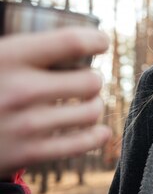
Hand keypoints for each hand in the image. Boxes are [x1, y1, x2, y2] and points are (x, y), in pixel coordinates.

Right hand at [0, 28, 111, 176]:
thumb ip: (27, 50)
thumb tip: (82, 41)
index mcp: (6, 56)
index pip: (71, 41)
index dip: (96, 40)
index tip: (102, 43)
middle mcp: (18, 89)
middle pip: (90, 80)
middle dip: (93, 80)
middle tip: (86, 82)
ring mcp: (24, 125)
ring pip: (91, 111)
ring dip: (94, 108)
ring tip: (85, 106)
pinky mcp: (27, 154)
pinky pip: (82, 143)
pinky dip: (97, 136)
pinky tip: (99, 131)